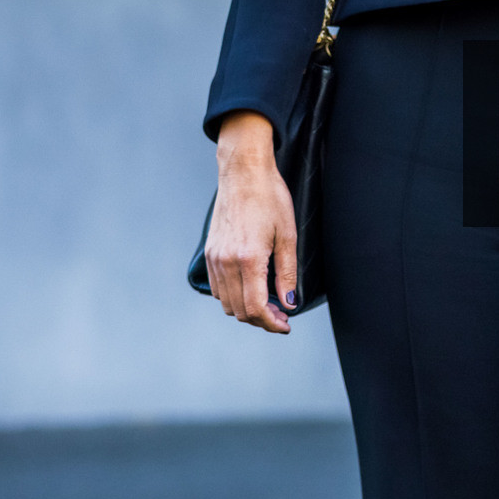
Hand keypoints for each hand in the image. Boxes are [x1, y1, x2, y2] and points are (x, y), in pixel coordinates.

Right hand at [204, 112, 296, 333]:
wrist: (243, 174)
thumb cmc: (270, 198)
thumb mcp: (287, 236)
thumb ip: (287, 273)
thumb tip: (289, 303)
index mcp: (248, 259)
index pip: (256, 307)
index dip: (272, 323)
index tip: (286, 325)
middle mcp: (226, 262)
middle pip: (240, 311)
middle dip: (262, 320)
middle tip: (282, 315)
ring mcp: (214, 258)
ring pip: (226, 303)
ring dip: (247, 310)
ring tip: (269, 303)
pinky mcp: (209, 253)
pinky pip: (217, 288)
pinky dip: (233, 297)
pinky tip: (250, 288)